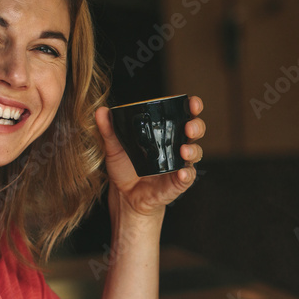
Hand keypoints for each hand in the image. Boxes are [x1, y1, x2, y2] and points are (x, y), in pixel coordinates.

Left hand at [94, 96, 205, 217]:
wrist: (123, 195)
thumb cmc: (124, 168)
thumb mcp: (114, 147)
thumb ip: (108, 130)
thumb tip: (101, 111)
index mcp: (165, 133)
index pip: (183, 115)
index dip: (192, 107)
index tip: (192, 103)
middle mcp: (176, 146)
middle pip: (195, 132)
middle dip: (196, 126)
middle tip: (188, 126)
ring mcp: (178, 165)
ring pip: (195, 153)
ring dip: (193, 150)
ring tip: (184, 151)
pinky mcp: (177, 183)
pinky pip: (187, 178)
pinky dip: (187, 175)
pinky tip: (182, 173)